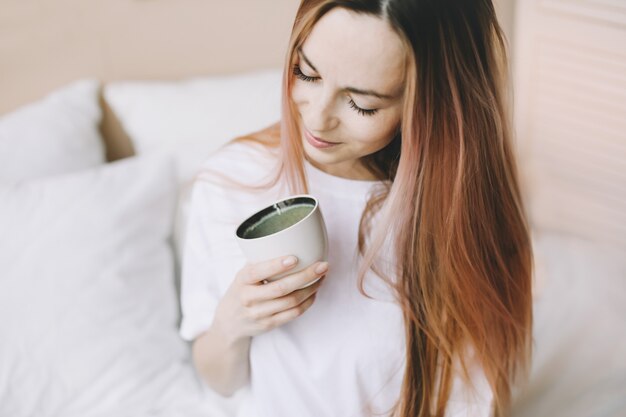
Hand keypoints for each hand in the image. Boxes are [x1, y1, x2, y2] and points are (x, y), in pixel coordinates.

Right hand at [212, 256, 327, 343]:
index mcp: (242, 280)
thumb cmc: (242, 290)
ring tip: (322, 277)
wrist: (229, 322)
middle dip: (305, 276)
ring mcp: (259, 314)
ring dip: (311, 289)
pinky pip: (293, 314)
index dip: (276, 265)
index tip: (295, 258)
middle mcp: (249, 298)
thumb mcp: (243, 274)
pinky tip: (314, 292)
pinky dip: (307, 302)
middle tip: (323, 265)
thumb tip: (289, 240)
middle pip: (281, 288)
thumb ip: (260, 261)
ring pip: (291, 302)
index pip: (258, 271)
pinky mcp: (269, 325)